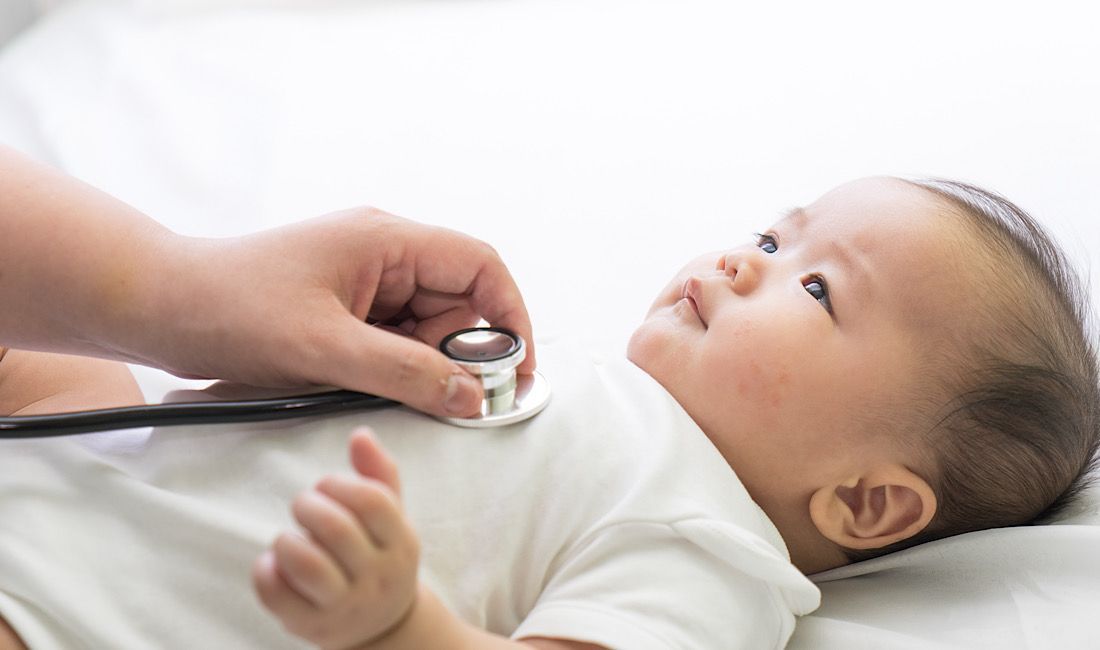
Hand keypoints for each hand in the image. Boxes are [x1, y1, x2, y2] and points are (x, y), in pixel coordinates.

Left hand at [135, 207, 535, 416]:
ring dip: (422, 364)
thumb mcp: (324, 349)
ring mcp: (364, 281)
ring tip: (376, 386)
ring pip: (427, 326)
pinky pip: (394, 339)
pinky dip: (394, 368)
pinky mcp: (346, 307)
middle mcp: (383, 253)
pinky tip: (363, 384)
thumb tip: (472, 396)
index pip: (479, 265)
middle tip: (445, 399)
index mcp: (386, 240)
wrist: (160, 306)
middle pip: (457, 302)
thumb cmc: (232, 310)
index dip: (510, 314)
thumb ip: (404, 373)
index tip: (517, 369)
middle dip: (460, 352)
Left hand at [253, 427, 419, 649]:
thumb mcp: (392, 519)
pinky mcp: (312, 626)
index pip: (374, 502)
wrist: (385, 628)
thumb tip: (361, 434)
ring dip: (287, 540)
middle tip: (302, 505)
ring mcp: (346, 605)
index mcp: (401, 542)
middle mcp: (378, 575)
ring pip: (307, 565)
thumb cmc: (380, 558)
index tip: (325, 485)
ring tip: (288, 538)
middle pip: (337, 529)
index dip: (340, 484)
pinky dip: (266, 572)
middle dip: (308, 506)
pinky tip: (273, 563)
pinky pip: (278, 596)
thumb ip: (379, 475)